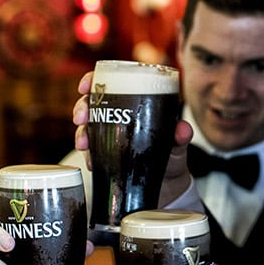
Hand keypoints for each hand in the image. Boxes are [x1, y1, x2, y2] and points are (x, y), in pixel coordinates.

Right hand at [71, 70, 194, 205]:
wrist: (168, 184)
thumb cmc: (172, 156)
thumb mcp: (177, 145)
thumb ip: (180, 137)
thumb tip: (183, 129)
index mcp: (135, 104)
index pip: (109, 84)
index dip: (93, 80)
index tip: (84, 86)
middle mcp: (119, 117)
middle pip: (92, 104)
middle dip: (81, 108)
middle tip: (81, 118)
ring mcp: (110, 136)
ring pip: (86, 127)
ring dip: (80, 133)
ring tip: (84, 144)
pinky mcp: (106, 155)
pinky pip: (91, 152)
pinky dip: (88, 156)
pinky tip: (91, 161)